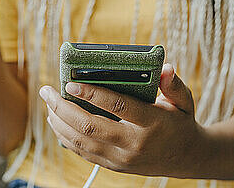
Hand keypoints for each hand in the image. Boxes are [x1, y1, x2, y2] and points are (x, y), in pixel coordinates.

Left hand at [39, 64, 204, 177]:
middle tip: (47, 91)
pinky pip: (83, 153)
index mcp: (152, 123)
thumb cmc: (180, 121)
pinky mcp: (114, 166)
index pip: (118, 106)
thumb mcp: (184, 101)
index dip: (92, 94)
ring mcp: (122, 159)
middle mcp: (134, 144)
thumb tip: (165, 68)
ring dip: (59, 122)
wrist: (185, 158)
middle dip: (63, 108)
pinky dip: (65, 137)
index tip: (71, 83)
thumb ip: (174, 85)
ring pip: (82, 141)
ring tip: (48, 103)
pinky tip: (56, 121)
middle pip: (91, 126)